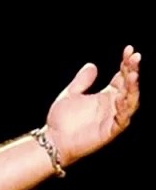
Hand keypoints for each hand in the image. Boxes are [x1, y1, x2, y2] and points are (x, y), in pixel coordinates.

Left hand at [45, 45, 140, 166]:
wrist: (53, 140)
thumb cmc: (62, 120)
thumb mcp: (71, 95)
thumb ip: (82, 81)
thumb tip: (91, 65)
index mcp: (106, 96)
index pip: (122, 77)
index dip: (127, 64)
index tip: (129, 49)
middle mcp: (113, 105)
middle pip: (129, 86)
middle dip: (133, 71)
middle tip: (135, 57)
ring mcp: (113, 118)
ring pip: (130, 102)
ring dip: (133, 88)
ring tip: (133, 74)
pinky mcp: (109, 131)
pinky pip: (121, 120)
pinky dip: (123, 109)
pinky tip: (120, 97)